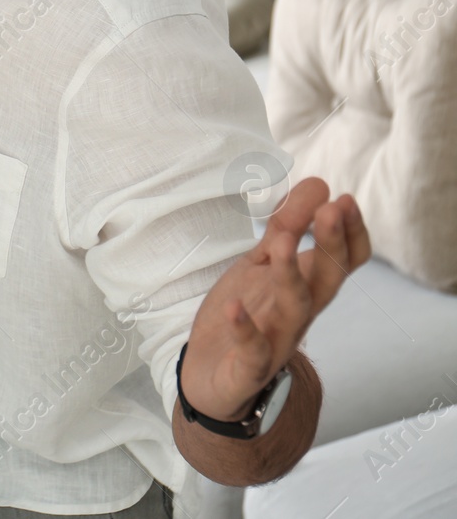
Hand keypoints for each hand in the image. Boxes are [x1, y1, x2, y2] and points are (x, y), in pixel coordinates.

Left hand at [181, 176, 369, 420]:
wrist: (210, 376)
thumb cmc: (246, 313)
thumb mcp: (261, 263)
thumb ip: (288, 226)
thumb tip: (319, 183)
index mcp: (307, 288)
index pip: (345, 263)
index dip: (350, 234)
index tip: (344, 199)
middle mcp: (300, 313)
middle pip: (327, 279)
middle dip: (331, 244)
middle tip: (333, 208)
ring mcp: (276, 341)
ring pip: (296, 309)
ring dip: (290, 275)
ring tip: (280, 241)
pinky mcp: (248, 367)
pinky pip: (252, 350)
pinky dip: (245, 329)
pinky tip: (233, 308)